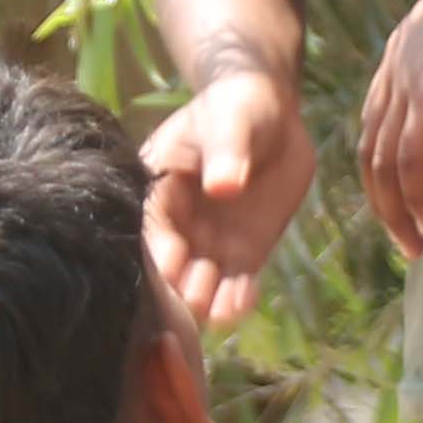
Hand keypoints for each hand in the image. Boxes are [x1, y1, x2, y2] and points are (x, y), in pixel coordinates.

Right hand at [139, 64, 310, 331]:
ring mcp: (210, 242)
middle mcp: (178, 224)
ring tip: (220, 313)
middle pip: (172, 264)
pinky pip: (236, 283)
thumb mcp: (231, 121)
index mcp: (158, 188)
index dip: (159, 246)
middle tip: (194, 299)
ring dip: (208, 299)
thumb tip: (225, 186)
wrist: (272, 115)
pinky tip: (242, 306)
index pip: (151, 224)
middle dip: (180, 285)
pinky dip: (237, 298)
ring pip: (202, 281)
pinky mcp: (243, 253)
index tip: (171, 265)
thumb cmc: (236, 108)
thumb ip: (226, 153)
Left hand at [353, 0, 422, 264]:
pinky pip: (408, 165)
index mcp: (401, 49)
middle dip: (381, 197)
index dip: (384, 161)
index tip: (402, 194)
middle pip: (369, 147)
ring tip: (415, 246)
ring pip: (382, 165)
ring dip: (396, 212)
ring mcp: (406, 85)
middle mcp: (393, 68)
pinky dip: (413, 200)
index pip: (376, 118)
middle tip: (402, 234)